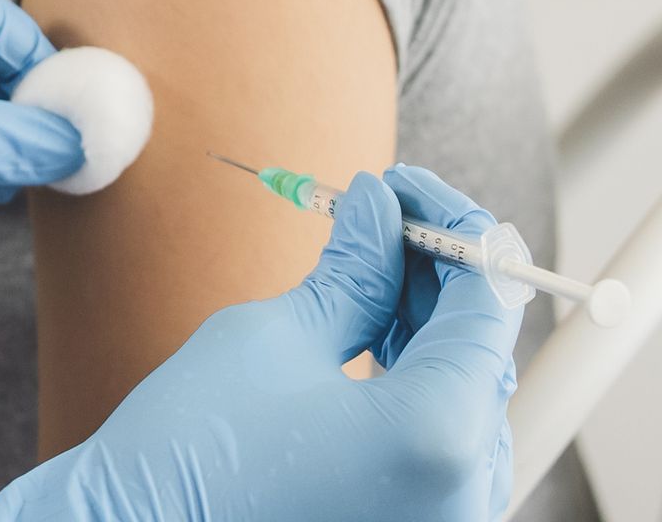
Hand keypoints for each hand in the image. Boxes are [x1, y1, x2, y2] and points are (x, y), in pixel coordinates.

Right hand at [0, 165, 520, 521]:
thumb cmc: (191, 446)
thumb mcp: (276, 334)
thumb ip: (354, 269)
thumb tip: (380, 208)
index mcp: (438, 430)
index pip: (484, 301)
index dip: (449, 227)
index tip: (404, 187)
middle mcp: (464, 488)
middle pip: (479, 349)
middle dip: (436, 273)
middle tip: (382, 216)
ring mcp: (444, 518)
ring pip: (465, 394)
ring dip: (427, 322)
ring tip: (370, 267)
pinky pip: (443, 439)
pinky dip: (417, 378)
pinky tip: (373, 333)